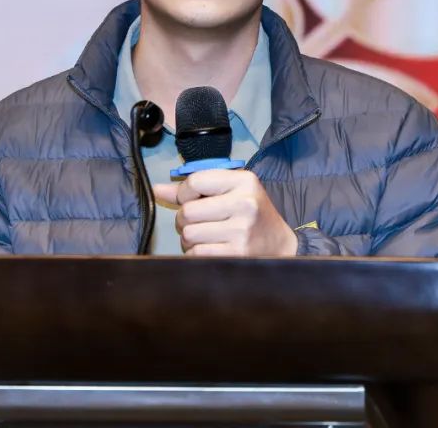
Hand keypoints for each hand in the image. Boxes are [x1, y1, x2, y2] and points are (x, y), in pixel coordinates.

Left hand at [152, 169, 297, 256]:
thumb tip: (156, 190)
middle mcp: (245, 203)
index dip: (184, 194)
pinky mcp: (237, 254)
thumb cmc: (250, 216)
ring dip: (190, 240)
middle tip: (198, 224)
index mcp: (244, 181)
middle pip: (187, 211)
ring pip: (189, 234)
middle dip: (185, 220)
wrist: (281, 247)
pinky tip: (210, 250)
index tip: (191, 201)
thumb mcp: (230, 193)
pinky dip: (196, 255)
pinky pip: (196, 254)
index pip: (195, 181)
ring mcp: (242, 230)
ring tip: (206, 238)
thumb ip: (193, 190)